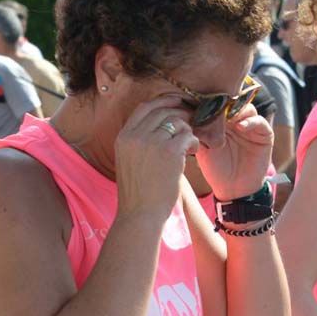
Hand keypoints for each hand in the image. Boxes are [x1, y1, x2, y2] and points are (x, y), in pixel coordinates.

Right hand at [114, 95, 196, 218]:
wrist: (141, 214)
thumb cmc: (138, 193)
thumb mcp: (128, 161)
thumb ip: (139, 142)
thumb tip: (162, 125)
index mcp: (123, 137)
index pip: (144, 108)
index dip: (162, 101)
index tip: (176, 102)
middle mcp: (135, 136)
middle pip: (162, 111)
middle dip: (179, 113)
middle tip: (191, 119)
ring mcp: (152, 142)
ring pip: (177, 122)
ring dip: (187, 130)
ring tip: (189, 144)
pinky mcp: (169, 151)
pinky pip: (187, 136)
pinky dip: (193, 142)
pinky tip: (193, 152)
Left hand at [194, 103, 274, 200]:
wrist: (233, 188)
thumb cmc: (215, 169)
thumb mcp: (202, 148)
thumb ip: (198, 130)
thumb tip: (188, 113)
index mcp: (222, 120)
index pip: (219, 103)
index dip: (212, 101)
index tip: (202, 102)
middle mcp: (237, 120)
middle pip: (234, 101)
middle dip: (225, 102)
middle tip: (217, 106)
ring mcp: (251, 126)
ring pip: (247, 107)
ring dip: (238, 110)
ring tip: (229, 117)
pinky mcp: (264, 134)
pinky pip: (260, 121)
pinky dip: (251, 121)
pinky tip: (241, 127)